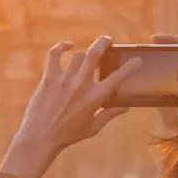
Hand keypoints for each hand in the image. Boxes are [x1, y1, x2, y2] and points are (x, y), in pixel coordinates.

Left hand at [4, 38, 129, 177]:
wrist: (41, 137)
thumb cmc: (68, 134)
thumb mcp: (93, 127)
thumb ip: (110, 114)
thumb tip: (125, 107)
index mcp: (96, 97)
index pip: (118, 77)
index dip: (130, 66)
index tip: (136, 60)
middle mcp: (82, 84)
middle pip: (95, 53)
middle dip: (104, 43)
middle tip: (108, 41)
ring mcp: (65, 79)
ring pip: (78, 55)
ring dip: (84, 55)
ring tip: (86, 58)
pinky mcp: (49, 78)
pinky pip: (55, 54)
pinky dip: (61, 47)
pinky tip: (68, 46)